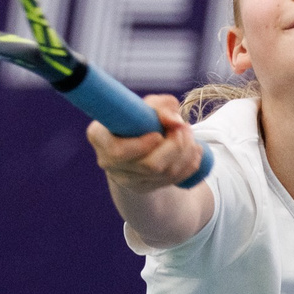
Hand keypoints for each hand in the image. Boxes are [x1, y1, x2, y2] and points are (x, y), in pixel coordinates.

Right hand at [86, 94, 205, 190]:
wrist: (137, 143)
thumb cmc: (138, 118)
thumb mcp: (146, 105)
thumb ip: (161, 106)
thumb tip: (176, 121)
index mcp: (99, 137)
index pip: (117, 151)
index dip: (141, 146)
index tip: (158, 134)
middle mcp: (108, 162)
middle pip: (148, 165)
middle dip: (175, 146)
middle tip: (184, 127)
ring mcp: (126, 179)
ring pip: (164, 173)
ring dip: (186, 152)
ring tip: (190, 135)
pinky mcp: (143, 188)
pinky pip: (173, 179)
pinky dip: (189, 164)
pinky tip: (194, 151)